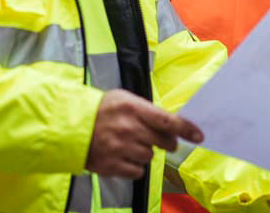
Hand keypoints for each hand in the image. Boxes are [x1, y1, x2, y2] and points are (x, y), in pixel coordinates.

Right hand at [86, 89, 202, 178]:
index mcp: (133, 108)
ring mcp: (120, 148)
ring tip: (129, 143)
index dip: (186, 129)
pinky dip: (134, 166)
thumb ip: (147, 109)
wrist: (71, 126)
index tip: (199, 136)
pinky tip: (123, 155)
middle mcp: (128, 129)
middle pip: (163, 141)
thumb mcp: (123, 99)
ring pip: (150, 157)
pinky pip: (137, 171)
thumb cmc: (101, 110)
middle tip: (156, 138)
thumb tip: (170, 123)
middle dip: (166, 141)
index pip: (167, 121)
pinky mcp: (112, 166)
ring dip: (144, 152)